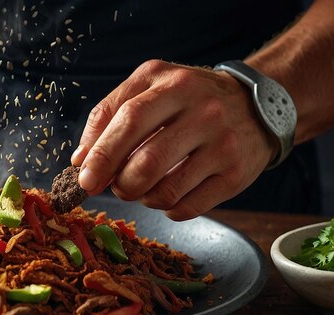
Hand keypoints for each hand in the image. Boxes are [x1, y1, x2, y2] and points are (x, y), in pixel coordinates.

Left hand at [71, 59, 279, 220]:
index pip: (129, 120)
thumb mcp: (150, 86)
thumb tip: (80, 160)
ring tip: (142, 187)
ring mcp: (224, 145)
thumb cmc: (189, 99)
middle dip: (120, 184)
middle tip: (115, 186)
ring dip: (142, 198)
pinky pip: (187, 208)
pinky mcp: (236, 175)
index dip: (102, 154)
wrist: (256, 106)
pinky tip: (167, 193)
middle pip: (147, 162)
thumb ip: (109, 114)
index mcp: (174, 85)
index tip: (84, 178)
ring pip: (166, 191)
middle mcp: (204, 112)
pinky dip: (167, 208)